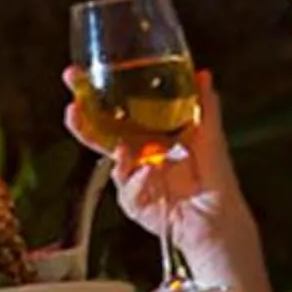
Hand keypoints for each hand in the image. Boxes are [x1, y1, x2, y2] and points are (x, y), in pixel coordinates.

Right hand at [59, 66, 262, 283]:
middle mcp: (137, 156)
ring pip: (112, 164)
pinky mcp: (134, 203)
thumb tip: (203, 75)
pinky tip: (150, 173)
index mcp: (149, 137)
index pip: (116, 113)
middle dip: (81, 121)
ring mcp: (133, 180)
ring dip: (114, 156)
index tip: (77, 78)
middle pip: (100, 136)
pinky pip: (128, 189)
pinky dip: (138, 181)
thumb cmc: (214, 178)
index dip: (95, 97)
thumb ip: (204, 104)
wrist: (219, 216)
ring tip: (122, 149)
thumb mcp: (209, 134)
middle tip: (72, 108)